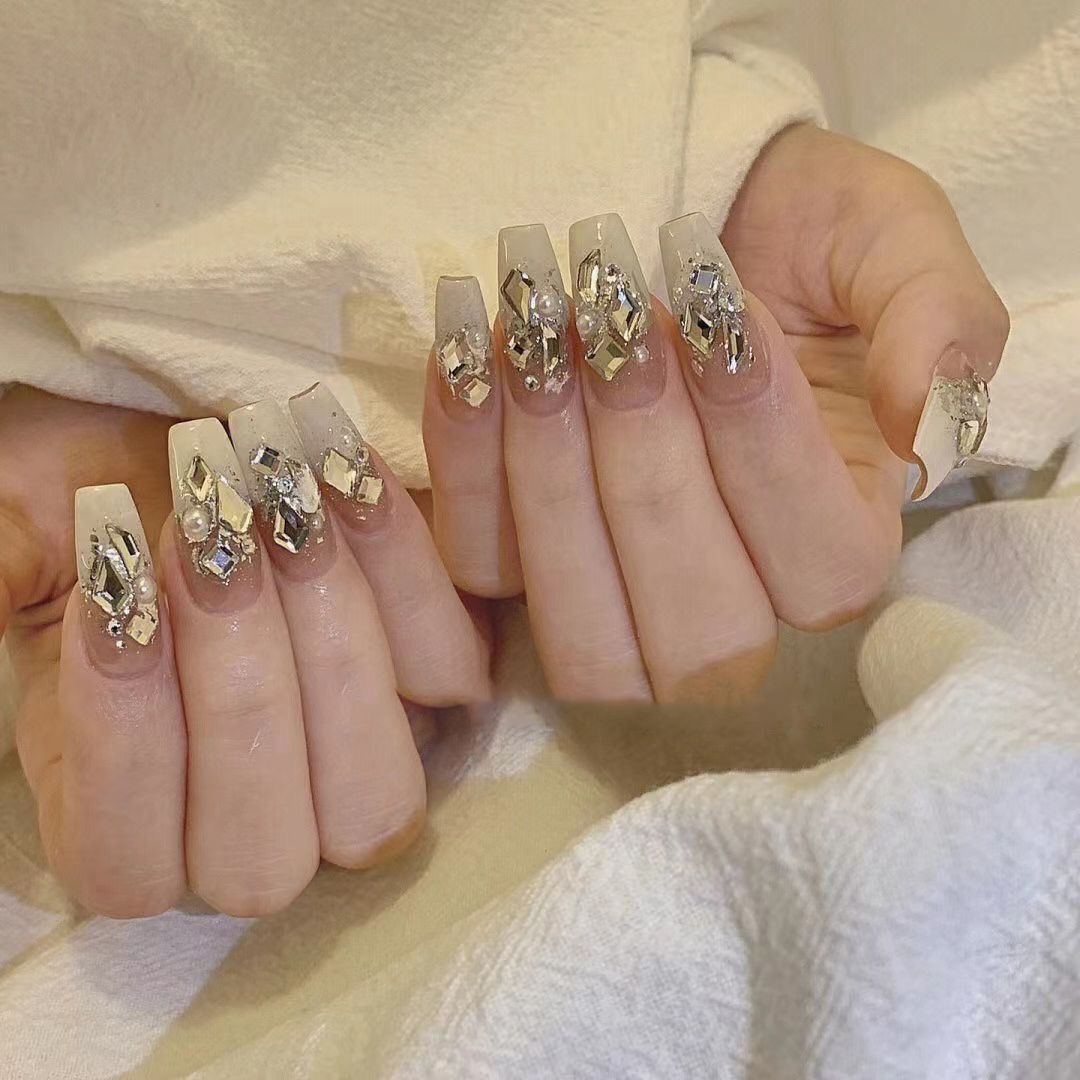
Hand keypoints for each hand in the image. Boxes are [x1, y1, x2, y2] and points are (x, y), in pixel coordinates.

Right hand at [0, 386, 488, 917]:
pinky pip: (453, 673)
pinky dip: (406, 572)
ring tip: (283, 502)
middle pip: (264, 860)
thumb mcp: (26, 538)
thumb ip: (8, 580)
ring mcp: (357, 770)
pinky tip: (345, 473)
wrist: (203, 453)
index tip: (116, 595)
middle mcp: (253, 825)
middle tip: (208, 536)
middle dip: (238, 693)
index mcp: (129, 819)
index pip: (128, 867)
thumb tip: (53, 600)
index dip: (124, 744)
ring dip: (332, 644)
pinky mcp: (438, 692)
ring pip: (372, 798)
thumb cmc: (109, 508)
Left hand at [422, 126, 1006, 701]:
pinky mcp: (518, 570)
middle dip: (645, 457)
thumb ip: (939, 319)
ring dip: (547, 471)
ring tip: (535, 322)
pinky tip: (465, 343)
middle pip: (698, 624)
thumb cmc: (795, 238)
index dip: (761, 440)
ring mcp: (620, 604)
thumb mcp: (889, 237)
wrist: (672, 217)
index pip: (821, 561)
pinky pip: (480, 567)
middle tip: (611, 307)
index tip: (715, 297)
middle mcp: (738, 603)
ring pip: (585, 631)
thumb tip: (926, 423)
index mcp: (841, 540)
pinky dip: (463, 459)